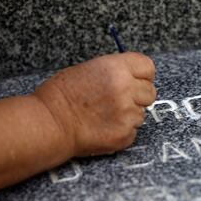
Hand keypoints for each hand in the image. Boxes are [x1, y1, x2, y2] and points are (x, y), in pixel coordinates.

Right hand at [33, 52, 155, 156]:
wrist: (49, 123)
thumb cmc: (62, 95)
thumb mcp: (89, 69)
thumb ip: (116, 72)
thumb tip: (133, 77)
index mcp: (116, 68)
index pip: (148, 67)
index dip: (143, 75)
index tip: (137, 80)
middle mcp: (125, 89)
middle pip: (150, 92)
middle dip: (138, 96)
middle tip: (120, 100)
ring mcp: (127, 113)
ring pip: (142, 113)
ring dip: (130, 114)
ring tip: (106, 114)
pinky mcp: (125, 134)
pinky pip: (134, 130)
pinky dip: (123, 130)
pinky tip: (105, 126)